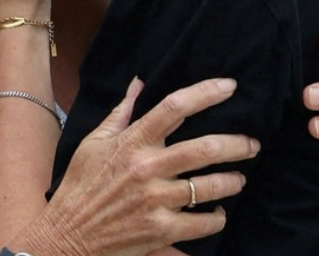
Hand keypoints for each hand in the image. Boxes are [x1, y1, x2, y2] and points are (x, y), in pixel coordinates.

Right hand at [13, 78, 258, 255]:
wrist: (67, 235)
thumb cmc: (80, 186)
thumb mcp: (94, 143)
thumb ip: (121, 113)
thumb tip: (139, 83)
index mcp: (131, 142)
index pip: (174, 108)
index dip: (206, 93)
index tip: (229, 87)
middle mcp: (146, 168)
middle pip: (204, 148)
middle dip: (236, 144)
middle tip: (251, 144)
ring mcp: (155, 201)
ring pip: (210, 186)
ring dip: (232, 181)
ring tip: (239, 179)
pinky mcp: (161, 230)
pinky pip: (204, 222)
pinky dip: (217, 217)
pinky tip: (218, 212)